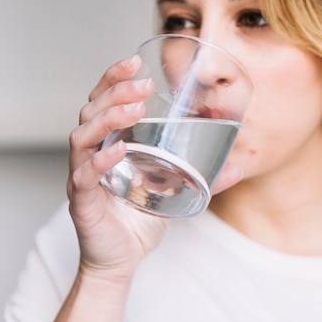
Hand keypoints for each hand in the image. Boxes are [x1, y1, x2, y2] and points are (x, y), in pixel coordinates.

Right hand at [66, 55, 242, 281]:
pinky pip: (83, 176)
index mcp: (108, 144)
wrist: (122, 260)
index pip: (102, 102)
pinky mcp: (82, 202)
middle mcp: (91, 155)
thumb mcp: (176, 191)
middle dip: (114, 92)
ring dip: (108, 119)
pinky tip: (120, 149)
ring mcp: (82, 177)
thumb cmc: (140, 219)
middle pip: (90, 111)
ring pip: (82, 137)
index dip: (113, 79)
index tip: (135, 61)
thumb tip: (239, 166)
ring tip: (136, 109)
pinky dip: (100, 161)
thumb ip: (203, 177)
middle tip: (142, 84)